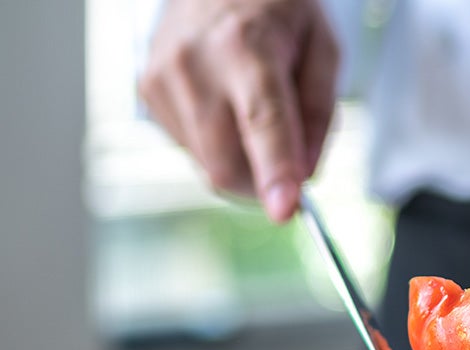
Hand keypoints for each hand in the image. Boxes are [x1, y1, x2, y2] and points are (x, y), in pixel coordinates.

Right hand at [139, 0, 338, 220]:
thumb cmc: (276, 10)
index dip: (274, 170)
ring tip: (252, 111)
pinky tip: (224, 105)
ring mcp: (162, 77)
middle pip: (227, 162)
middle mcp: (195, 63)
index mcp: (246, 45)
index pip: (262, 120)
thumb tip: (304, 174)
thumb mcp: (322, 48)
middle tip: (288, 167)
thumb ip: (319, 114)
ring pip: (208, 166)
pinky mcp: (147, 91)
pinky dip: (218, 146)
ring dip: (242, 164)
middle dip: (263, 184)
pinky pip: (191, 150)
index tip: (285, 209)